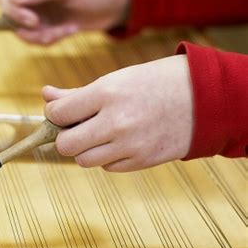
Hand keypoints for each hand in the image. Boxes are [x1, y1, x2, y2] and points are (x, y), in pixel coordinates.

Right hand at [0, 0, 128, 44]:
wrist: (113, 5)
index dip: (12, 10)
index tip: (32, 20)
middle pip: (6, 14)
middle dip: (25, 27)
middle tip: (46, 31)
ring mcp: (35, 10)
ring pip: (20, 31)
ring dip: (41, 37)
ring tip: (65, 31)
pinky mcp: (44, 25)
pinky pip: (35, 39)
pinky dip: (50, 39)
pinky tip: (70, 30)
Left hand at [43, 55, 193, 171]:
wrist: (201, 97)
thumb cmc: (152, 83)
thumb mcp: (114, 80)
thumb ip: (76, 93)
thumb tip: (46, 95)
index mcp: (106, 94)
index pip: (57, 114)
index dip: (54, 113)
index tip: (61, 112)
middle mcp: (116, 122)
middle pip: (65, 144)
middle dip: (64, 136)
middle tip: (74, 128)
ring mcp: (130, 145)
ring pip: (83, 160)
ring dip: (84, 149)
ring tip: (97, 134)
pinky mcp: (141, 161)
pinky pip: (107, 167)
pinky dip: (106, 157)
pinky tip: (118, 142)